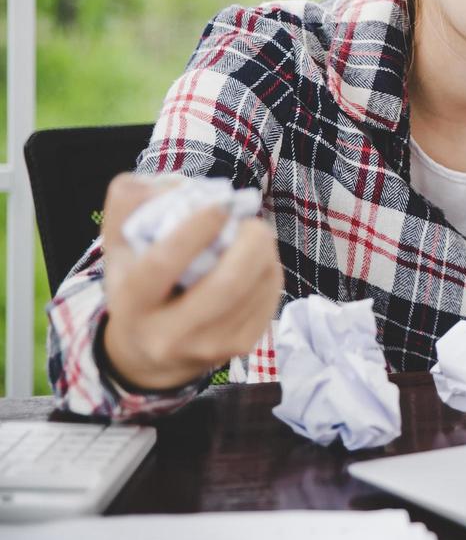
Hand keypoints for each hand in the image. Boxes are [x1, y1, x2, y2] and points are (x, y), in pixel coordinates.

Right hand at [100, 174, 283, 390]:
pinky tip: (258, 261)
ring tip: (254, 236)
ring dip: (264, 253)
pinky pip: (269, 299)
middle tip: (249, 221)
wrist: (149, 354)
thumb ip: (131, 205)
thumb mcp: (120, 247)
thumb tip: (175, 185)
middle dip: (249, 243)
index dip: (194, 230)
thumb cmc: (137, 284)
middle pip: (226, 285)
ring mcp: (209, 346)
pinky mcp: (241, 347)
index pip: (163, 265)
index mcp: (131, 304)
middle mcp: (168, 334)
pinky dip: (270, 270)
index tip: (219, 206)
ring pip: (254, 289)